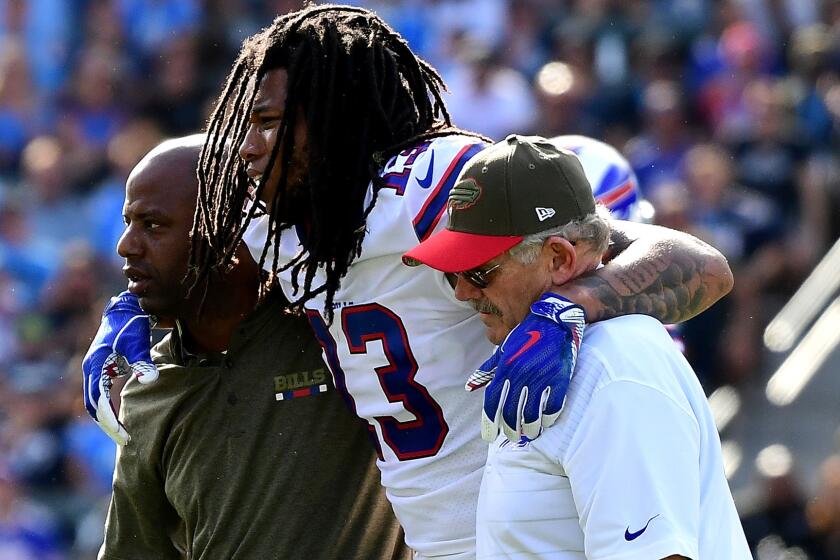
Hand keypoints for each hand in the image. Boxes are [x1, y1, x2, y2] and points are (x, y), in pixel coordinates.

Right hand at [82, 292, 158, 444]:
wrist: (125, 310)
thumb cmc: (132, 327)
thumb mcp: (138, 344)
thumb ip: (144, 362)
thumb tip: (151, 380)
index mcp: (96, 366)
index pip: (98, 401)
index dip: (110, 420)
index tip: (124, 434)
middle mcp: (90, 370)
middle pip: (93, 406)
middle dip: (107, 425)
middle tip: (125, 441)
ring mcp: (93, 370)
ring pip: (94, 402)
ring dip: (105, 419)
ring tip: (123, 434)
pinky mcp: (100, 370)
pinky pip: (99, 395)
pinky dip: (106, 409)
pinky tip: (120, 418)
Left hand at [465, 293, 584, 441]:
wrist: (553, 319)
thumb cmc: (527, 336)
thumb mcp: (504, 350)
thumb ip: (487, 369)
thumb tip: (470, 387)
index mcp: (506, 366)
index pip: (493, 399)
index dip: (490, 420)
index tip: (489, 435)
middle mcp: (521, 373)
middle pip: (511, 409)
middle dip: (509, 428)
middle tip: (511, 437)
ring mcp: (541, 376)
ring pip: (532, 412)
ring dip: (529, 427)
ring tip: (527, 434)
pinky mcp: (559, 378)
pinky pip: (553, 405)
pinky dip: (548, 417)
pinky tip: (545, 423)